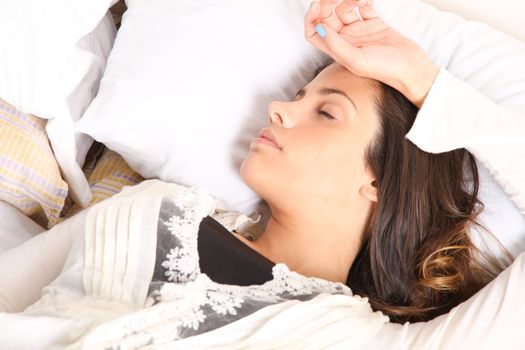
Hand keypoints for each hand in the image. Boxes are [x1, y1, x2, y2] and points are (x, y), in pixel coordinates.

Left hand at [305, 0, 438, 106]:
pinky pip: (363, 6)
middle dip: (328, 4)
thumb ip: (336, 45)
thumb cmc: (385, 70)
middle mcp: (345, 40)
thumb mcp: (356, 60)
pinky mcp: (374, 23)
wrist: (411, 68)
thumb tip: (319, 27)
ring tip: (359, 0)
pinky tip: (367, 0)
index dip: (311, 19)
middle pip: (327, 17)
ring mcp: (359, 31)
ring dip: (348, 0)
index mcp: (337, 50)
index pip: (314, 33)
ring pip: (344, 9)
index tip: (317, 6)